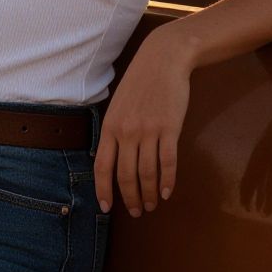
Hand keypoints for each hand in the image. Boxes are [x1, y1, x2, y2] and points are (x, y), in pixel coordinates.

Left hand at [93, 32, 193, 216]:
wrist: (163, 60)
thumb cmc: (140, 83)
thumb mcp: (118, 105)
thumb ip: (114, 131)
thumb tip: (111, 159)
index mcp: (110, 126)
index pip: (102, 167)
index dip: (103, 190)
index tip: (106, 208)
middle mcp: (127, 131)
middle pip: (125, 176)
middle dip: (130, 199)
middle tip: (137, 211)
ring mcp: (148, 130)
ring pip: (146, 173)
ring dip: (149, 194)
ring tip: (152, 204)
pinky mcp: (170, 128)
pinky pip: (168, 163)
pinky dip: (167, 181)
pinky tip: (167, 192)